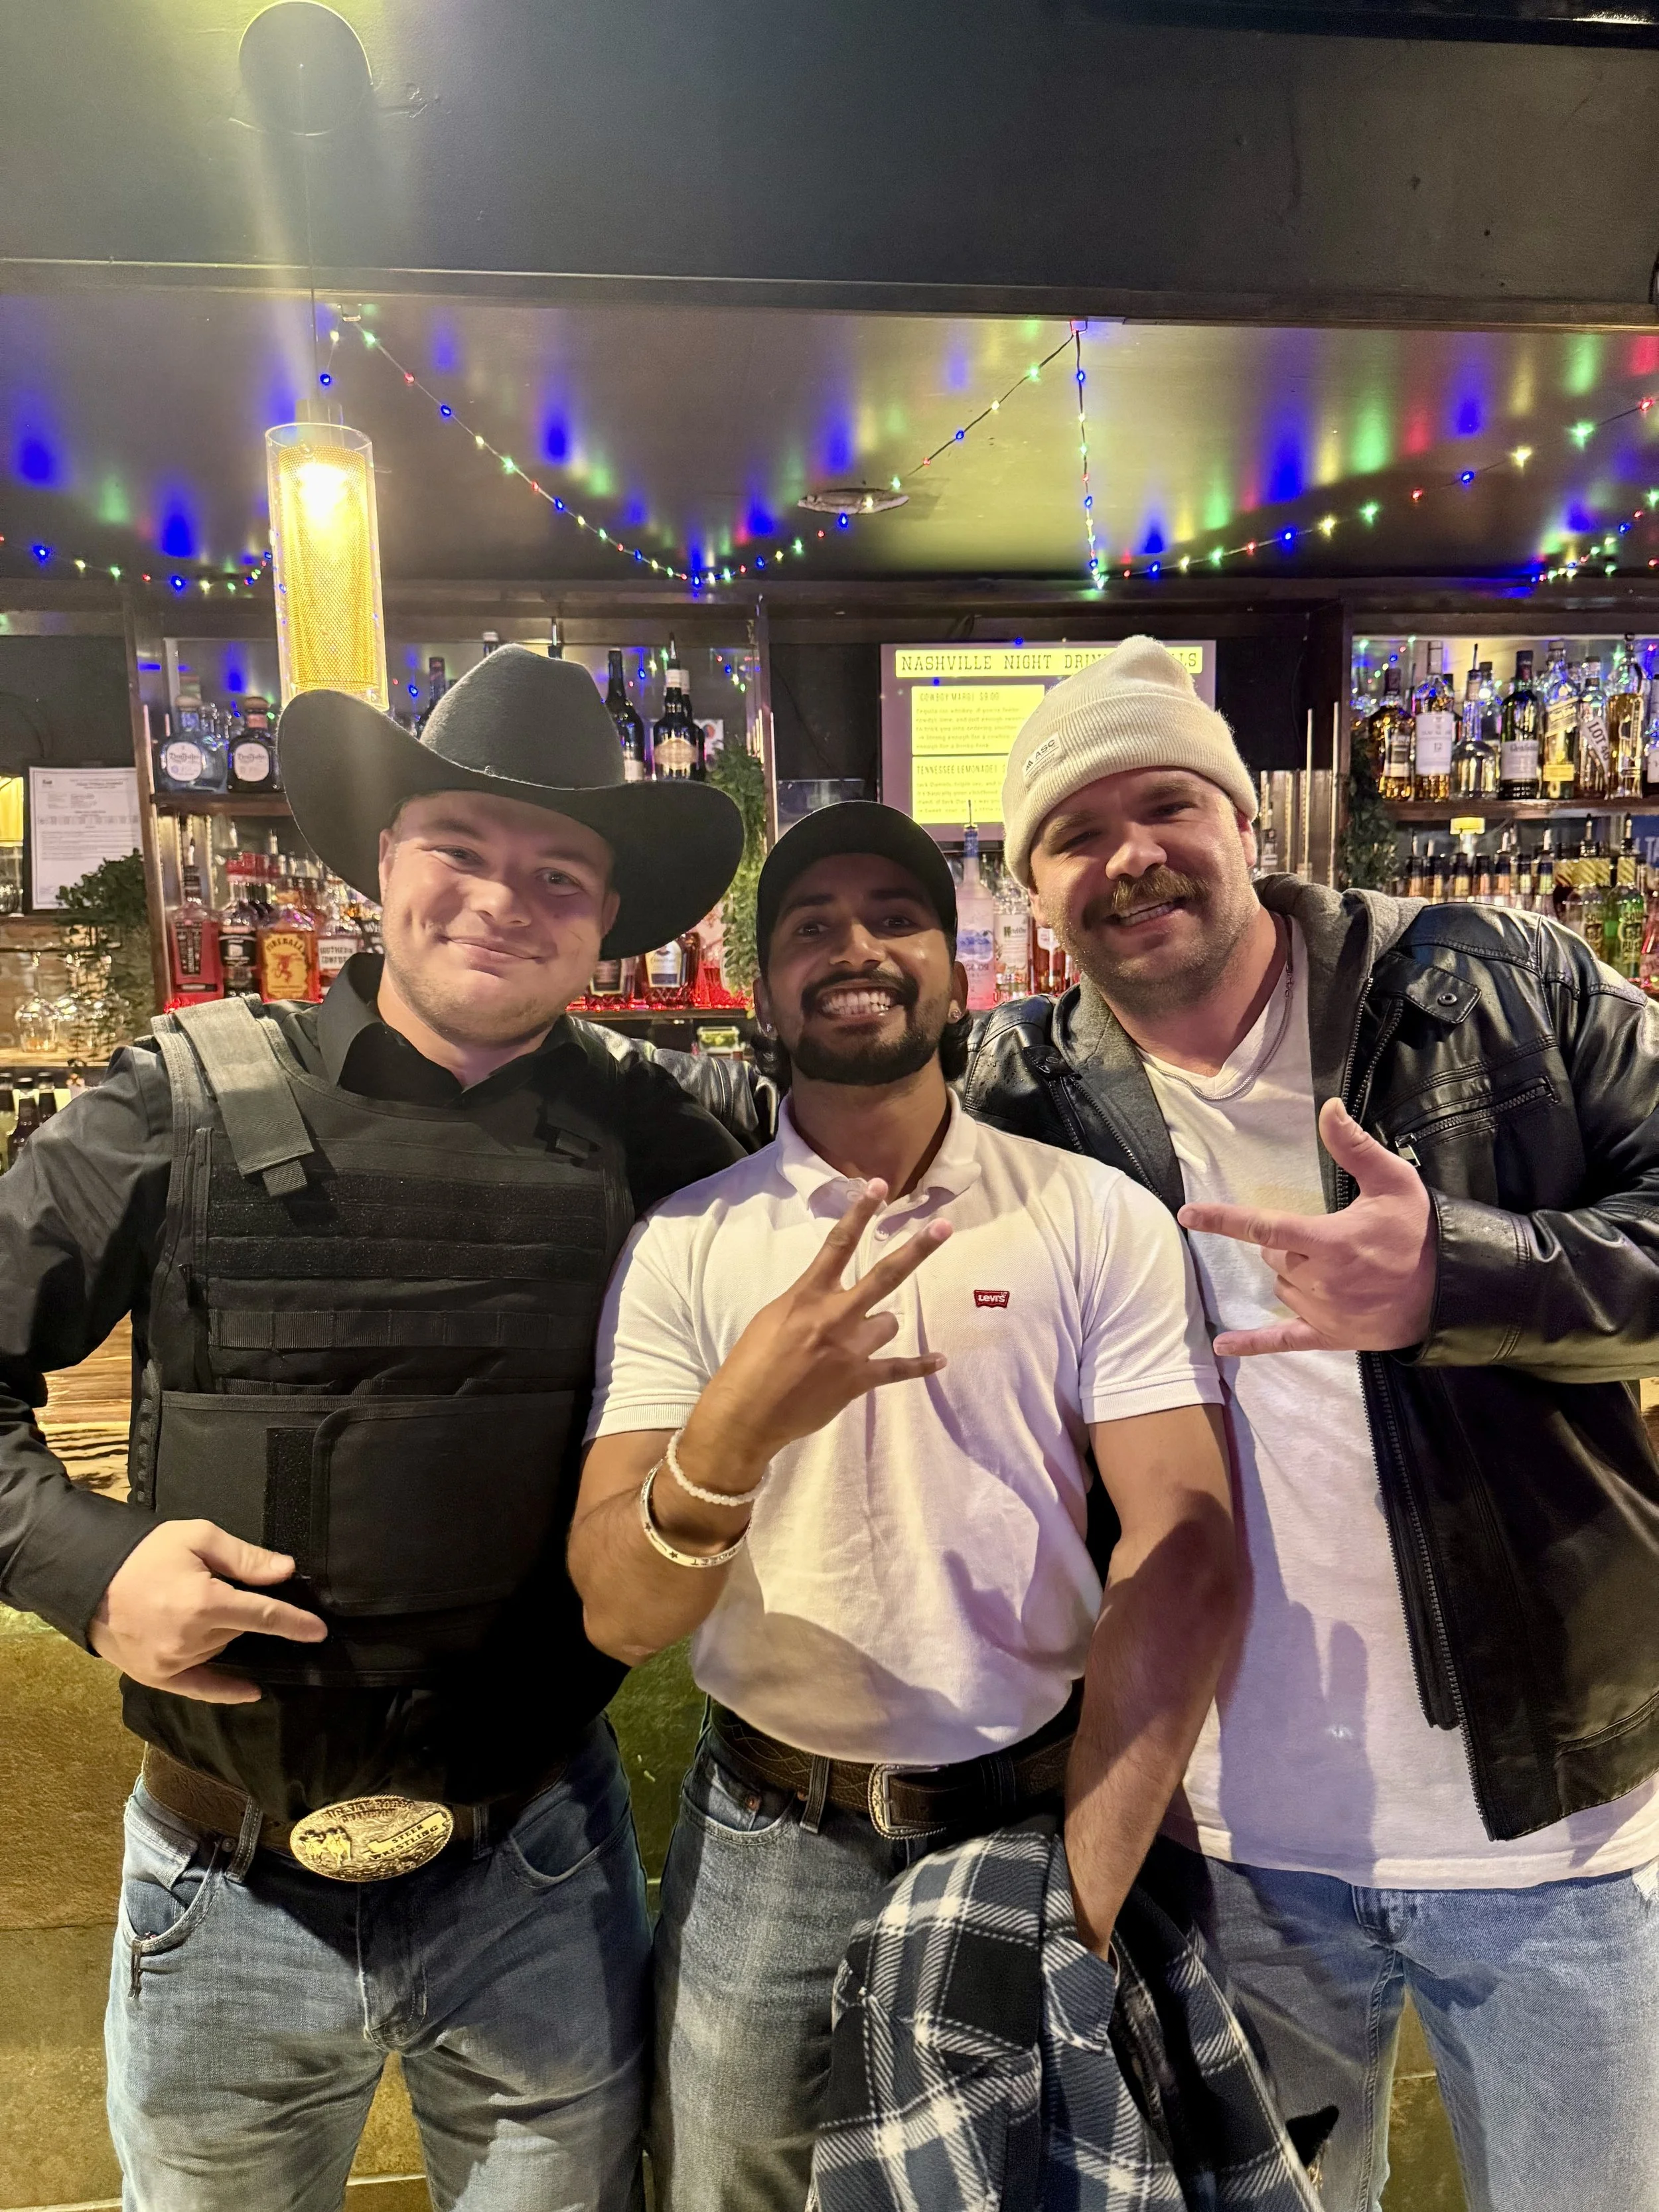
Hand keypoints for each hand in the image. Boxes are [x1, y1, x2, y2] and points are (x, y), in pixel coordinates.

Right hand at [89, 1520, 326, 1703]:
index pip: (263, 1615)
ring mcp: (171, 1663)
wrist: (86, 1577)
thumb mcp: (198, 1537)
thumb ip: (245, 1557)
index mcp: (203, 1603)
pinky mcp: (156, 1677)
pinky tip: (252, 1691)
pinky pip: (201, 1689)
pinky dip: (226, 1690)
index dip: (294, 1623)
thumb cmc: (144, 1553)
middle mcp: (190, 1639)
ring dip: (221, 1633)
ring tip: (194, 1608)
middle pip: (240, 1629)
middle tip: (218, 1590)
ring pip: (220, 1649)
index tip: (319, 1632)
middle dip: (242, 1612)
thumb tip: (285, 1571)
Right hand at [681, 1180, 950, 1485]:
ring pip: (888, 1323)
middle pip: (886, 1275)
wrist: (748, 1413)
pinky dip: (920, 1366)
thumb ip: (807, 1301)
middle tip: (943, 1227)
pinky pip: (899, 1369)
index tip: (879, 1186)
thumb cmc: (751, 1361)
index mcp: (808, 1295)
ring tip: (856, 1340)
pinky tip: (939, 1360)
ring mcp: (852, 1349)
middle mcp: (836, 1316)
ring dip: (878, 1326)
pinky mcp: (860, 1380)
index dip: (860, 1212)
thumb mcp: (773, 1317)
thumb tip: (829, 1299)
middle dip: (917, 1248)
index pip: (838, 1244)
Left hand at [1177, 1097, 1435, 1355]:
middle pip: (1274, 1258)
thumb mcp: (1394, 1182)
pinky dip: (1251, 1343)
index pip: (1263, 1227)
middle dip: (1287, 1246)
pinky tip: (1222, 1344)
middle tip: (1328, 1240)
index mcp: (1329, 1241)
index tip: (1187, 1214)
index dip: (1222, 1219)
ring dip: (1294, 1276)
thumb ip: (1355, 1148)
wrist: (1457, 1290)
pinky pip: (1283, 1341)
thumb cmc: (1422, 1232)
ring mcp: (1324, 1312)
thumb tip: (1327, 1108)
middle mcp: (1320, 1280)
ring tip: (1337, 1269)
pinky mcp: (1331, 1336)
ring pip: (1282, 1288)